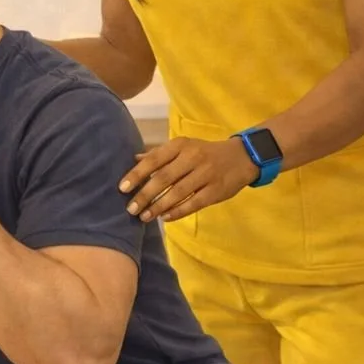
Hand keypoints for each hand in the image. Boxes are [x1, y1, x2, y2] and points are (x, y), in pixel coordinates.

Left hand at [119, 137, 258, 222]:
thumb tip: (134, 159)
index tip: (122, 188)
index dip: (137, 175)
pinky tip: (165, 218)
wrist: (241, 157)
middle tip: (130, 209)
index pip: (154, 160)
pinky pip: (194, 203)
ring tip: (144, 217)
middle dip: (145, 195)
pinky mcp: (216, 190)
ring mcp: (206, 174)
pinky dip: (178, 211)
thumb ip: (159, 154)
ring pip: (178, 193)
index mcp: (180, 145)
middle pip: (163, 178)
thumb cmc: (205, 152)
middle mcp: (192, 158)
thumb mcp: (183, 147)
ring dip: (158, 206)